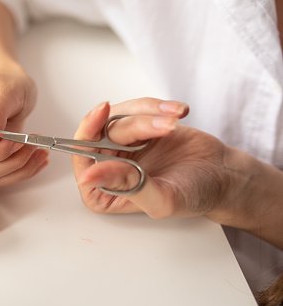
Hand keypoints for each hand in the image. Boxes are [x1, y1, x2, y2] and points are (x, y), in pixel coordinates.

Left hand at [73, 98, 229, 218]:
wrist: (224, 175)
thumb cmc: (195, 195)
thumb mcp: (162, 199)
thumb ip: (127, 186)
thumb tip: (88, 177)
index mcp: (103, 193)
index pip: (81, 159)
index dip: (87, 133)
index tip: (102, 112)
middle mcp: (107, 168)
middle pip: (101, 132)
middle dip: (138, 125)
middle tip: (168, 127)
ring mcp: (121, 146)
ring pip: (120, 116)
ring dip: (152, 115)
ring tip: (178, 124)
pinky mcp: (139, 127)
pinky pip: (137, 107)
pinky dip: (159, 106)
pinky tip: (181, 113)